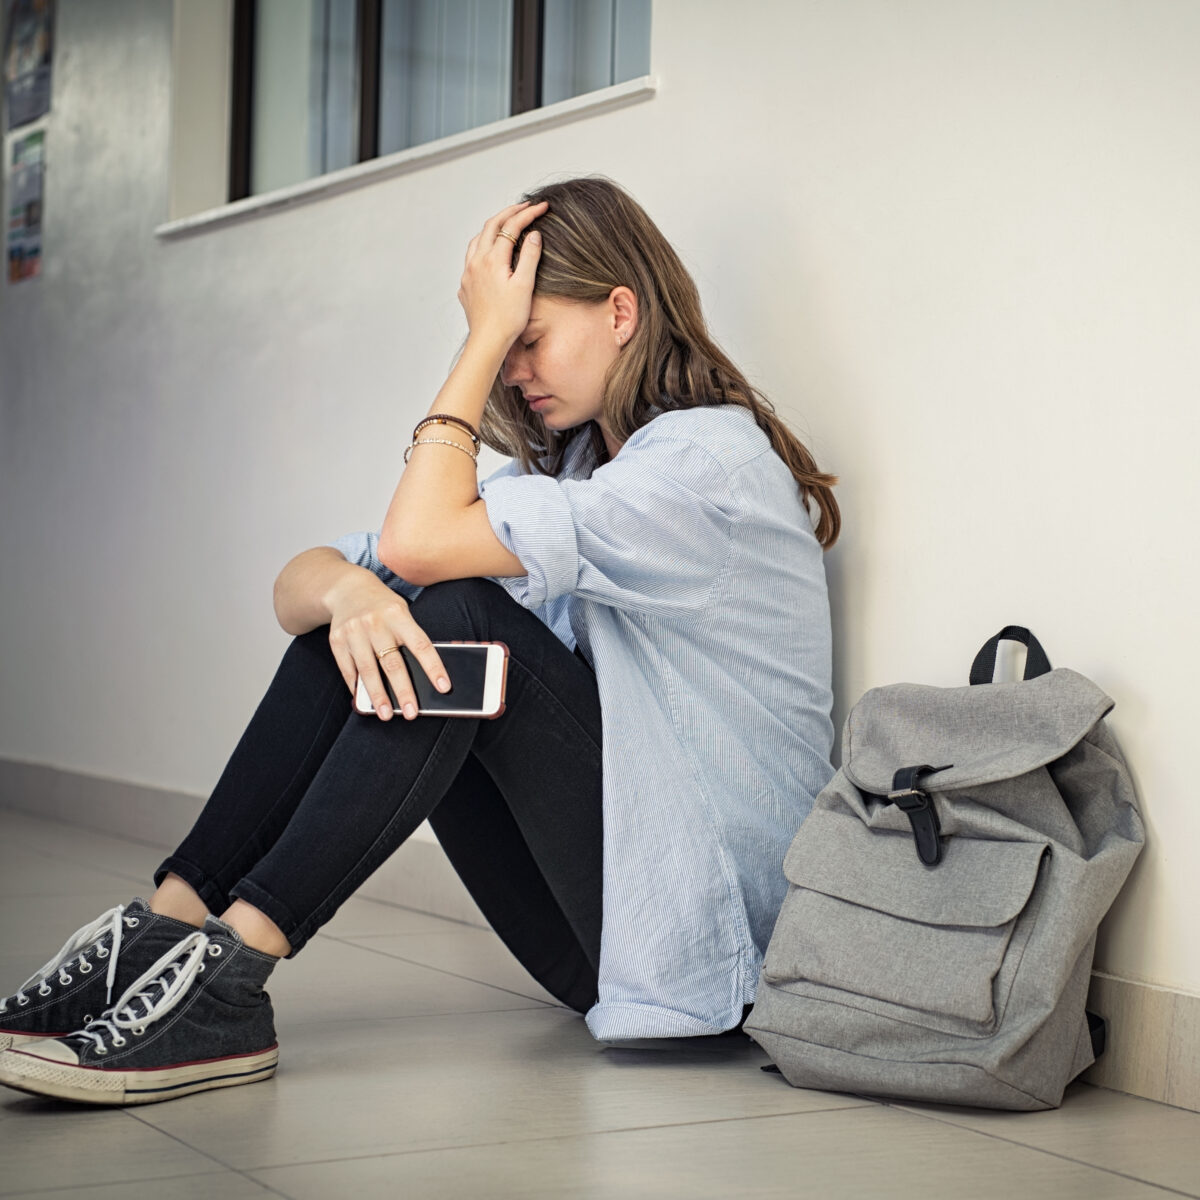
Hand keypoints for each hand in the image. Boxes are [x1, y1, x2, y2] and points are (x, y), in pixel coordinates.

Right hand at [325, 572, 448, 720]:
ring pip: (368, 670)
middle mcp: (375, 623)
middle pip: (392, 663)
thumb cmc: (383, 607)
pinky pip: (348, 669)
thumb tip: (424, 675)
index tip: (444, 687)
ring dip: (378, 695)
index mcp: (398, 615)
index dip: (434, 668)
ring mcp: (354, 631)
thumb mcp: (401, 613)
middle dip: (403, 691)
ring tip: (386, 714)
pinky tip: (364, 701)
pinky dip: (356, 687)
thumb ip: (410, 639)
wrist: (347, 588)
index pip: (421, 645)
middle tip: (411, 713)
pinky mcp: (337, 640)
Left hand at [457, 200, 547, 350]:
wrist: (488, 341)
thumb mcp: (525, 285)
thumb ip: (529, 256)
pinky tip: (490, 254)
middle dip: (509, 213)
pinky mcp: (465, 286)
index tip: (542, 207)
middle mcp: (477, 262)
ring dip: (492, 228)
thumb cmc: (509, 318)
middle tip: (525, 207)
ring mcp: (468, 274)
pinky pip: (471, 257)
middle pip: (491, 226)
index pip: (511, 226)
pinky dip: (483, 246)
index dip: (528, 213)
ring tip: (506, 225)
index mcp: (493, 260)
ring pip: (477, 240)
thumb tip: (533, 234)